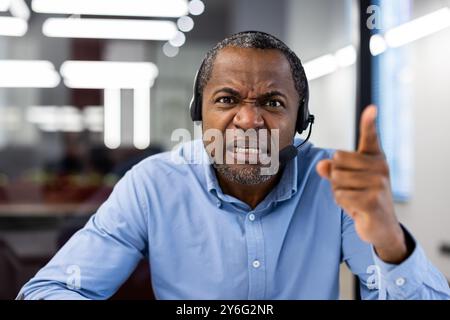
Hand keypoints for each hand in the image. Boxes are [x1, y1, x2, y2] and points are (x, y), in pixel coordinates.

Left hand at [316, 105, 407, 263]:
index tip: (371, 108)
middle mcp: (380, 167)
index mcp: (375, 158)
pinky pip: (340, 195)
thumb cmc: (363, 198)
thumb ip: (333, 170)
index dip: (369, 122)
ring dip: (338, 192)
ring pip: (336, 180)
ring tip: (354, 198)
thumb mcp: (346, 181)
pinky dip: (342, 203)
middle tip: (351, 188)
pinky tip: (357, 208)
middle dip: (335, 177)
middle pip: (337, 160)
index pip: (370, 136)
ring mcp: (378, 183)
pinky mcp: (372, 200)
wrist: (381, 226)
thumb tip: (321, 165)